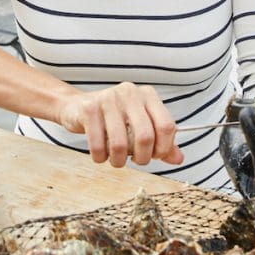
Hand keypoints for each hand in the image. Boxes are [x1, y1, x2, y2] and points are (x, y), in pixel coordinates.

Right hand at [57, 83, 182, 168]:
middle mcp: (130, 93)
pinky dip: (100, 157)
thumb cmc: (112, 119)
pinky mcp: (89, 109)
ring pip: (120, 144)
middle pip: (145, 137)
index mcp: (147, 95)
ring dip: (119, 161)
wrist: (76, 107)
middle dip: (142, 158)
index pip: (167, 126)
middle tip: (136, 160)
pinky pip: (98, 145)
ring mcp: (108, 99)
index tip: (155, 156)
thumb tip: (178, 159)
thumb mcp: (139, 126)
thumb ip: (160, 142)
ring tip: (116, 159)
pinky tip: (100, 154)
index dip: (163, 148)